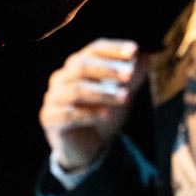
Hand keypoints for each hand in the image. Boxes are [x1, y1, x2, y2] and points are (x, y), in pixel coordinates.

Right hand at [39, 38, 144, 175]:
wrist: (85, 147)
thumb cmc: (101, 113)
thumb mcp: (119, 93)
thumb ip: (130, 77)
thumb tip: (146, 58)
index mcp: (76, 66)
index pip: (94, 49)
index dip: (114, 48)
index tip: (134, 50)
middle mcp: (61, 78)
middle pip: (81, 66)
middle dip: (108, 69)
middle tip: (130, 74)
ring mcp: (53, 98)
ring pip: (77, 90)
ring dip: (103, 93)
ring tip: (125, 97)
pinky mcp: (50, 118)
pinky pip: (68, 114)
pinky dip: (89, 114)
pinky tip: (105, 115)